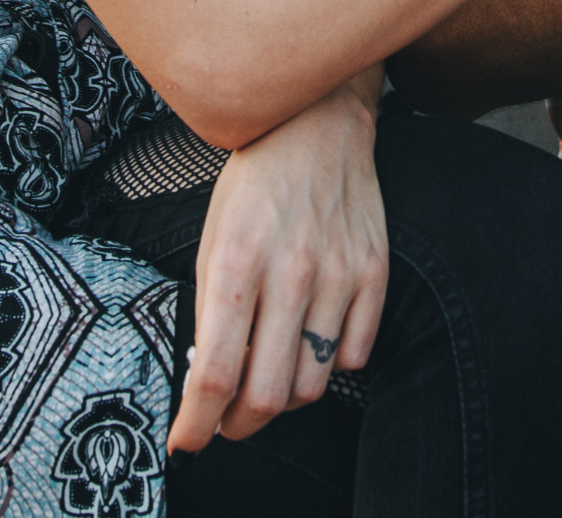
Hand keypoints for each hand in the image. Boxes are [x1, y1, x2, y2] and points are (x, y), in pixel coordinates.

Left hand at [168, 82, 387, 452]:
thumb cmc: (253, 181)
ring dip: (284, 397)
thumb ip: (211, 312)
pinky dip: (331, 364)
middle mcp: (290, 271)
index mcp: (237, 262)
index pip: (216, 374)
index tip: (188, 440)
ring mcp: (338, 272)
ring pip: (313, 383)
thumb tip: (209, 384)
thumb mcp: (212, 239)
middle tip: (227, 421)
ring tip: (268, 378)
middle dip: (239, 425)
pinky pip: (356, 354)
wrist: (316, 121)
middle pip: (267, 395)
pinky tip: (311, 340)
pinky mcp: (374, 270)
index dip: (198, 423)